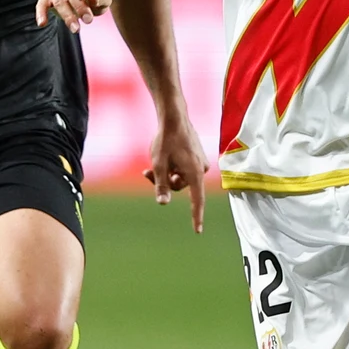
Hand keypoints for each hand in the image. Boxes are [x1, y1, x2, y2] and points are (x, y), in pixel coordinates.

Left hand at [144, 116, 209, 232]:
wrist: (174, 117)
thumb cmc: (166, 139)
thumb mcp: (159, 164)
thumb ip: (161, 185)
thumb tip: (163, 203)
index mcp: (194, 173)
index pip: (197, 200)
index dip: (196, 216)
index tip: (198, 231)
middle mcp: (201, 169)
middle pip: (181, 187)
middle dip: (165, 182)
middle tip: (147, 173)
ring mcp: (200, 162)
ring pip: (181, 178)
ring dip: (167, 174)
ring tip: (152, 163)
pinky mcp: (196, 157)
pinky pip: (184, 169)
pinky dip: (173, 167)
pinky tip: (164, 157)